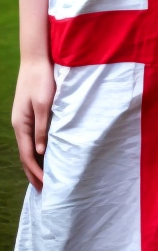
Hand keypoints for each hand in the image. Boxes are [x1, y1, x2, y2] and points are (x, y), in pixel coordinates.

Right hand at [12, 55, 55, 190]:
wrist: (36, 61)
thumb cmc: (42, 80)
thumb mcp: (44, 104)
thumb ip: (42, 127)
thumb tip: (41, 151)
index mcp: (21, 125)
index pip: (28, 155)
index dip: (36, 171)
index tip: (46, 184)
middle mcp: (20, 125)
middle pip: (26, 154)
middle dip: (33, 172)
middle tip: (43, 190)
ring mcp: (23, 120)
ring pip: (29, 147)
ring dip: (35, 163)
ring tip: (43, 178)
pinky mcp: (30, 114)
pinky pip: (32, 138)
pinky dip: (37, 150)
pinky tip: (44, 154)